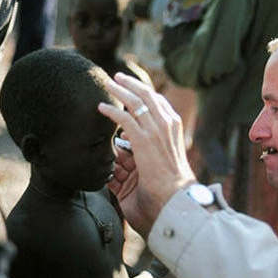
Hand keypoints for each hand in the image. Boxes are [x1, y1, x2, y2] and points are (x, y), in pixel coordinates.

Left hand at [98, 73, 196, 237]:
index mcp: (175, 131)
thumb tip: (128, 150)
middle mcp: (167, 127)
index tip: (136, 89)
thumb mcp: (164, 166)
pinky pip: (124, 119)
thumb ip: (148, 154)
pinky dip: (112, 112)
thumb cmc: (171, 191)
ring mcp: (156, 132)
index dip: (147, 94)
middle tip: (119, 77)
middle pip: (149, 97)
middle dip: (133, 85)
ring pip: (136, 103)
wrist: (176, 200)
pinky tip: (101, 108)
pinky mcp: (144, 141)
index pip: (161, 104)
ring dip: (121, 91)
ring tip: (109, 83)